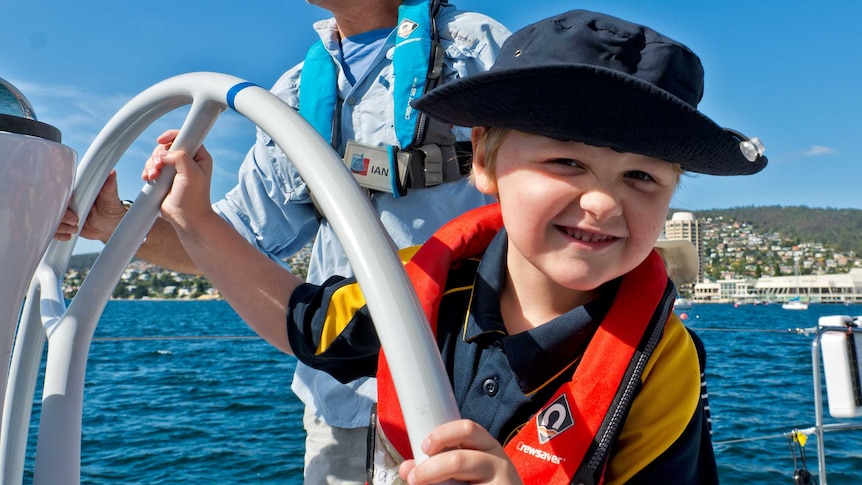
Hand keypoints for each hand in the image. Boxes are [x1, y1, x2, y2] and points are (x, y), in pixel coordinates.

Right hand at [53, 170, 125, 242]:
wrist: (110, 226)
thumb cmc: (111, 209)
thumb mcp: (111, 199)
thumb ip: (109, 187)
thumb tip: (112, 173)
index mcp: (75, 190)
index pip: (60, 191)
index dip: (61, 199)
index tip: (70, 204)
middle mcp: (66, 201)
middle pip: (52, 206)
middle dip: (61, 216)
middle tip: (76, 220)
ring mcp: (63, 213)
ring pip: (50, 219)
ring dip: (60, 227)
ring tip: (75, 228)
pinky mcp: (62, 224)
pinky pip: (52, 229)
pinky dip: (58, 235)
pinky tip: (68, 236)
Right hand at [143, 130, 214, 231]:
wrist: (186, 218)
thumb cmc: (194, 198)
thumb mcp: (192, 174)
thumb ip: (180, 157)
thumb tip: (163, 153)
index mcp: (199, 157)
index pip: (185, 137)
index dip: (172, 136)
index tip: (161, 140)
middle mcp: (187, 160)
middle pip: (167, 146)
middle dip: (158, 155)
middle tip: (158, 167)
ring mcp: (175, 169)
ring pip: (157, 156)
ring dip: (152, 164)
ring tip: (154, 176)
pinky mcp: (165, 177)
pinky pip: (152, 167)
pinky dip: (148, 170)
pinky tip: (149, 178)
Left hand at [398, 420, 522, 484]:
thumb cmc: (485, 481)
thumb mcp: (466, 469)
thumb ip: (436, 466)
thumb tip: (405, 468)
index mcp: (487, 445)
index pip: (467, 428)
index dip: (443, 435)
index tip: (424, 446)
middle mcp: (497, 461)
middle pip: (459, 460)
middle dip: (430, 468)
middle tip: (414, 477)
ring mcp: (501, 481)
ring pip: (461, 471)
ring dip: (435, 482)